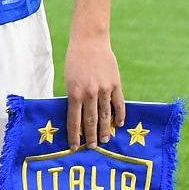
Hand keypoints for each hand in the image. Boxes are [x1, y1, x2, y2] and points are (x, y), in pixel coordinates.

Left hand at [63, 30, 124, 147]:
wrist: (90, 42)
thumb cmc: (75, 61)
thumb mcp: (69, 80)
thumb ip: (74, 97)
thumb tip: (78, 115)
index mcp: (74, 93)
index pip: (74, 120)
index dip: (74, 135)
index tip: (74, 146)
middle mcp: (89, 93)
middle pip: (90, 120)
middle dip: (90, 136)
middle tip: (92, 147)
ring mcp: (104, 89)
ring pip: (105, 115)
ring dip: (105, 129)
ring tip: (105, 140)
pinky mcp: (116, 84)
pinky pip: (119, 103)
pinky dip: (119, 114)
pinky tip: (119, 124)